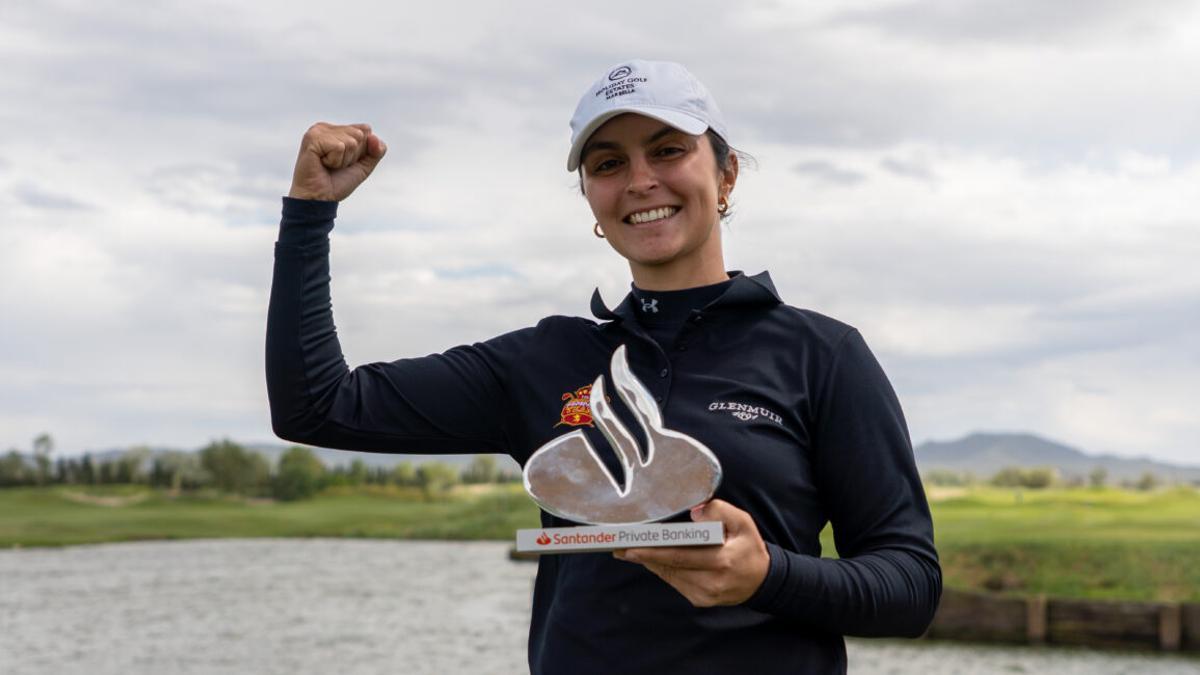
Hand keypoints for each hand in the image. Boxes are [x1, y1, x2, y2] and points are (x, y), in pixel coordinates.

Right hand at [288, 122, 386, 201]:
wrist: (320, 198)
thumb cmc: (337, 182)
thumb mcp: (364, 166)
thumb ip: (377, 151)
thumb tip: (373, 136)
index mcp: (337, 129)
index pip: (366, 130)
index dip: (361, 152)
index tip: (344, 162)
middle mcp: (326, 127)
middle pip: (359, 135)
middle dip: (352, 156)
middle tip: (335, 165)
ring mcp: (317, 131)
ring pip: (351, 141)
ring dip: (343, 160)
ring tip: (328, 165)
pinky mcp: (312, 138)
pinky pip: (339, 147)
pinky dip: (335, 161)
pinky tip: (322, 164)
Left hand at [614, 499, 769, 606]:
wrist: (761, 580)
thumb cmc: (748, 547)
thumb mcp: (743, 522)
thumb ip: (719, 511)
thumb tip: (694, 513)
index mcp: (722, 561)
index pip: (680, 555)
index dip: (653, 551)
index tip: (631, 545)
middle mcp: (711, 582)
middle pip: (669, 567)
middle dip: (642, 556)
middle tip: (618, 545)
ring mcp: (704, 595)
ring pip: (668, 575)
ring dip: (648, 562)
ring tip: (627, 549)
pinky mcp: (699, 600)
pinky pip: (674, 581)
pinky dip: (661, 568)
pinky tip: (649, 558)